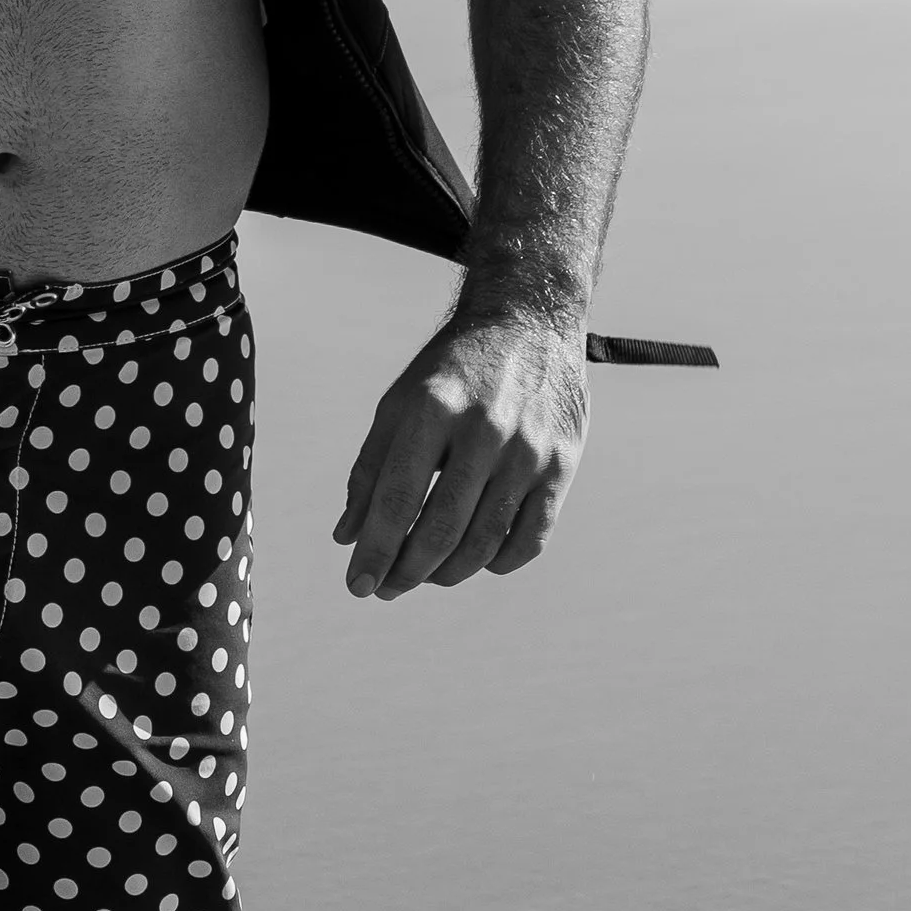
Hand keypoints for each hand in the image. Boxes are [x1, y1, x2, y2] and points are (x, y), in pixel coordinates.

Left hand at [333, 302, 588, 598]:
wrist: (529, 321)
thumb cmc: (452, 370)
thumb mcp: (401, 401)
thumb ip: (372, 467)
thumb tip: (348, 536)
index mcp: (433, 407)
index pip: (398, 498)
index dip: (375, 550)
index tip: (358, 586)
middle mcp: (483, 430)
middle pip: (441, 529)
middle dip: (407, 572)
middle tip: (388, 589)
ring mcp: (528, 450)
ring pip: (484, 543)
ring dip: (448, 573)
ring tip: (426, 575)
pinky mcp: (562, 466)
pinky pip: (529, 540)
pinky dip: (497, 562)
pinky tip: (475, 559)